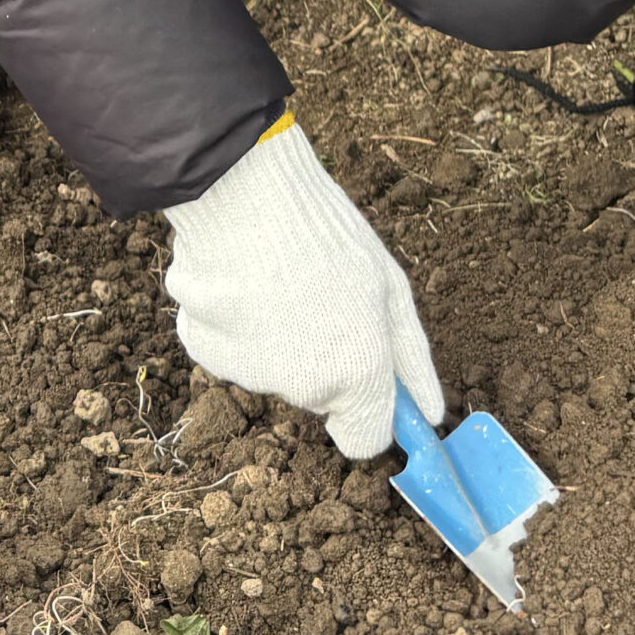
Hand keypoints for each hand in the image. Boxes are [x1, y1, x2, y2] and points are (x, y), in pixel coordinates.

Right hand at [164, 119, 442, 457]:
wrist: (243, 193)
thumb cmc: (326, 235)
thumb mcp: (391, 290)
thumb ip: (410, 361)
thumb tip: (431, 414)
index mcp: (358, 376)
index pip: (364, 441)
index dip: (367, 409)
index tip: (363, 375)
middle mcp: (304, 388)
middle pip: (317, 394)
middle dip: (321, 357)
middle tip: (317, 296)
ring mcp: (248, 372)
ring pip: (270, 367)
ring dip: (274, 335)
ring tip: (274, 278)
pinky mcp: (203, 348)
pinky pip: (227, 345)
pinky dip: (233, 321)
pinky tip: (238, 279)